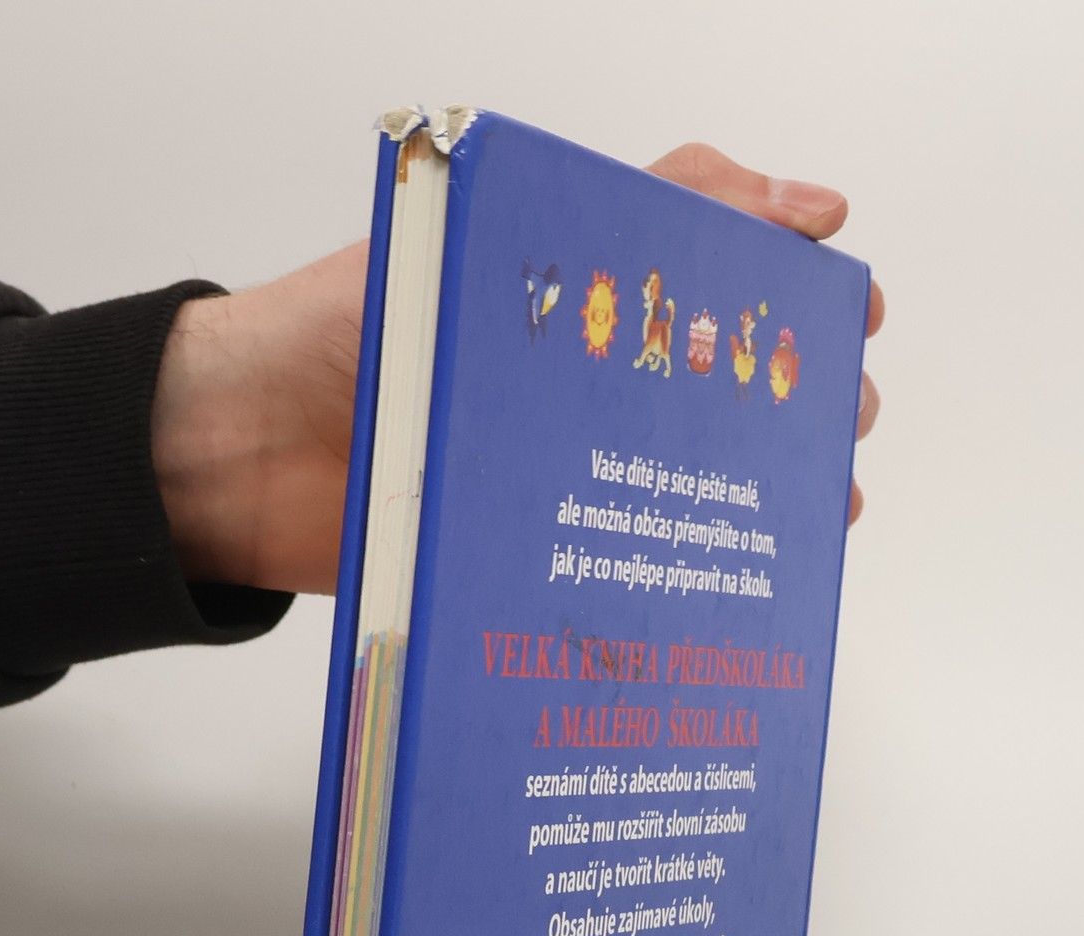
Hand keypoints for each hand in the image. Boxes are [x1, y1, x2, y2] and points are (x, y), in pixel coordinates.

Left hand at [152, 143, 883, 596]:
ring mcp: (553, 473)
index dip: (791, 292)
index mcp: (575, 296)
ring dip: (758, 492)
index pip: (713, 274)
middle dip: (797, 399)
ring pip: (683, 480)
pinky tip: (733, 586)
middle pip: (716, 386)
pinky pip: (616, 566)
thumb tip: (794, 202)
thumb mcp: (498, 246)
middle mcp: (573, 384)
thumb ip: (641, 218)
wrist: (231, 457)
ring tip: (815, 501)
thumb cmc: (338, 332)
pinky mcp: (526, 553)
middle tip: (840, 411)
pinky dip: (681, 579)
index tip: (852, 309)